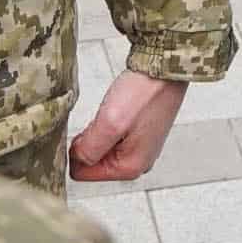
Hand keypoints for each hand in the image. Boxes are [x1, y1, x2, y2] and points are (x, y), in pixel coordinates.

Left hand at [69, 69, 187, 181]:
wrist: (165, 70)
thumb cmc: (144, 93)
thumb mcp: (109, 124)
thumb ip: (88, 149)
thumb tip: (76, 159)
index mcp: (130, 167)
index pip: (82, 172)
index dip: (77, 150)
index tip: (91, 128)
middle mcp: (137, 163)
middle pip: (91, 161)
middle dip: (89, 140)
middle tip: (104, 118)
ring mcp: (139, 149)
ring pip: (99, 147)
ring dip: (99, 130)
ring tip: (113, 112)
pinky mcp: (139, 134)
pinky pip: (110, 136)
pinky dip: (107, 123)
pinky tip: (118, 109)